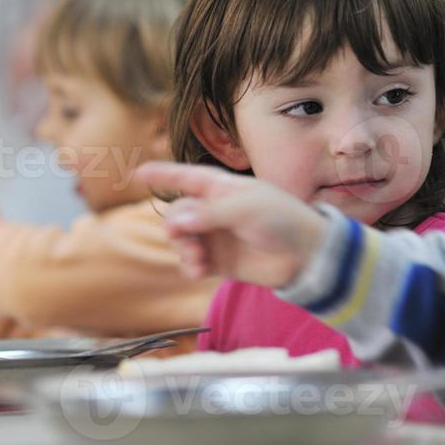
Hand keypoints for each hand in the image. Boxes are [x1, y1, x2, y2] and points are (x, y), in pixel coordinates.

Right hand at [137, 162, 326, 288]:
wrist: (307, 255)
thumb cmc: (282, 221)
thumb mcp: (246, 210)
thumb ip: (208, 215)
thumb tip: (174, 222)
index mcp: (221, 188)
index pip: (186, 177)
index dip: (162, 174)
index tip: (137, 173)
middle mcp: (214, 210)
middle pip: (177, 214)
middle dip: (175, 227)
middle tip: (185, 239)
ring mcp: (216, 236)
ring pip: (181, 240)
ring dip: (183, 250)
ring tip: (197, 261)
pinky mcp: (220, 262)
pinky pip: (192, 262)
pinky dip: (190, 266)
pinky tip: (199, 271)